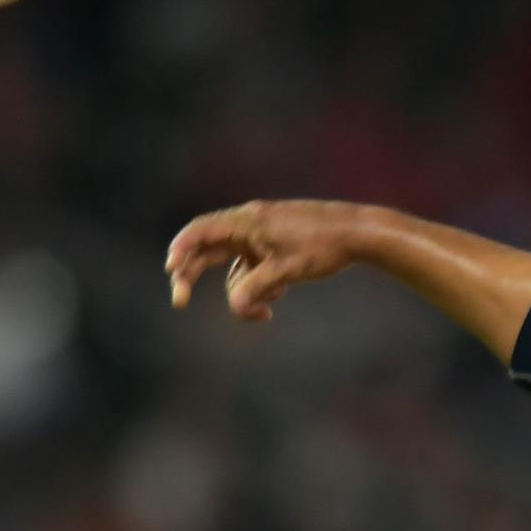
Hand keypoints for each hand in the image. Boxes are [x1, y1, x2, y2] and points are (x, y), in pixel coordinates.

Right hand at [165, 199, 377, 320]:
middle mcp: (249, 224)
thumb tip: (235, 307)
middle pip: (208, 250)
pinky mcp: (275, 246)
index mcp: (246, 221)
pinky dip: (260, 285)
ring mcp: (262, 235)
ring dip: (242, 290)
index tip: (171, 272)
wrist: (359, 234)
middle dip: (194, 276)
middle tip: (179, 302)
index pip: (200, 231)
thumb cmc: (323, 246)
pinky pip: (253, 268)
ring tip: (267, 308)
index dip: (180, 250)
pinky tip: (282, 292)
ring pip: (234, 267)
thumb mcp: (286, 270)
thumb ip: (255, 289)